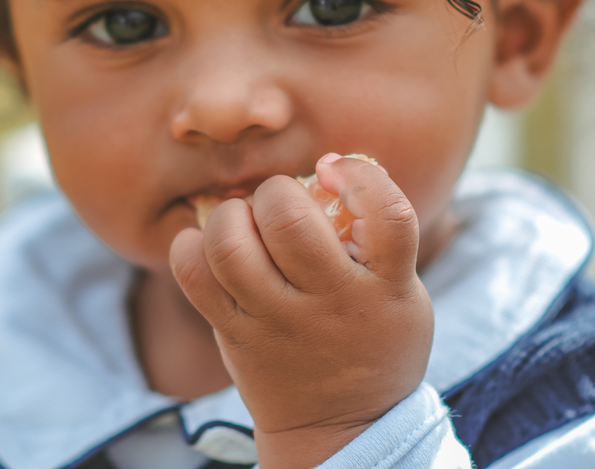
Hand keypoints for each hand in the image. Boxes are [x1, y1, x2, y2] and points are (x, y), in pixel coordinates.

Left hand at [169, 156, 433, 468]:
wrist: (342, 429)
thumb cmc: (375, 338)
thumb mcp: (403, 292)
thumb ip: (377, 236)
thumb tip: (328, 165)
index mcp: (386, 286)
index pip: (387, 214)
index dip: (360, 176)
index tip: (335, 168)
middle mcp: (332, 304)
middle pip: (289, 221)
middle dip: (276, 191)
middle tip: (279, 202)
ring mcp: (278, 323)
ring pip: (231, 246)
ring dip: (230, 215)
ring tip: (243, 221)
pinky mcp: (236, 336)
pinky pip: (194, 277)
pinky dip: (191, 246)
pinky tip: (210, 245)